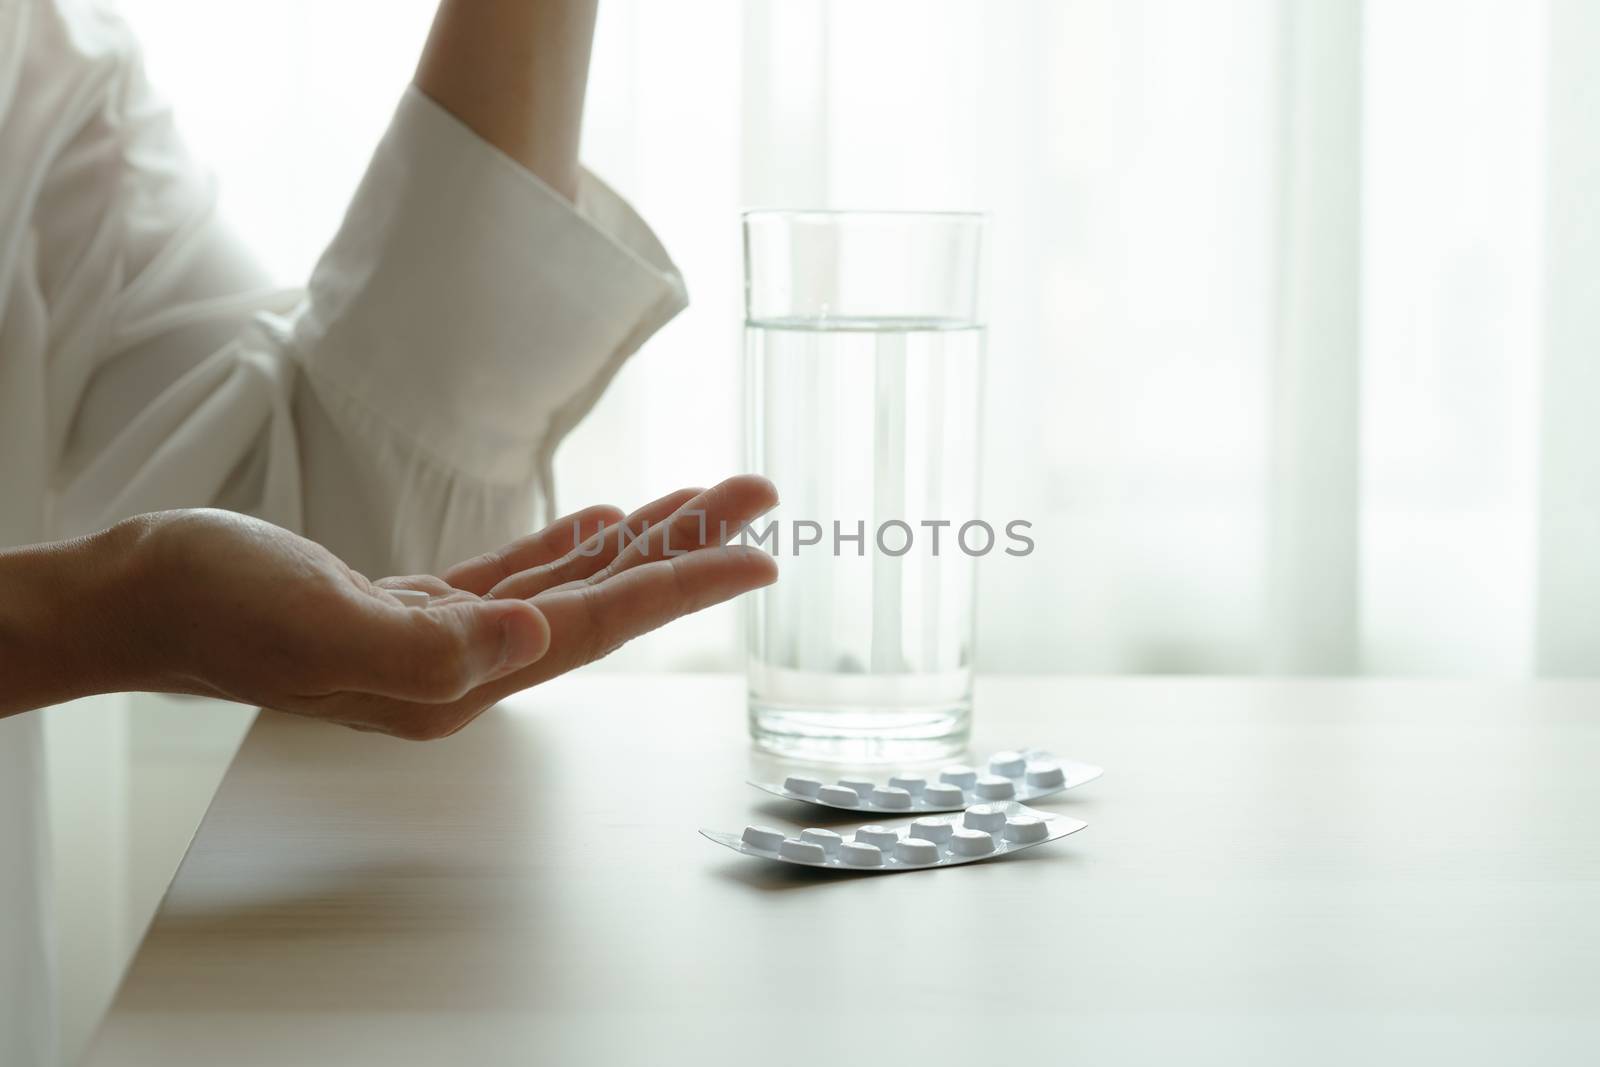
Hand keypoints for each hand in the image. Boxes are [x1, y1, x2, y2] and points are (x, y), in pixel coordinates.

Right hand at [104, 476, 777, 736]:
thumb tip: (535, 636)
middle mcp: (465, 664)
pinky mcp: (412, 605)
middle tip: (759, 496)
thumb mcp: (316, 623)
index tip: (760, 554)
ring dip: (642, 542)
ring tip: (707, 500)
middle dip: (688, 548)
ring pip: (570, 582)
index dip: (685, 586)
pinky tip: (608, 525)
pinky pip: (517, 574)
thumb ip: (428, 644)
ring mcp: (442, 636)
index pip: (598, 623)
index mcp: (457, 675)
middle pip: (604, 600)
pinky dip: (570, 546)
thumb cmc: (213, 607)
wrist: (137, 599)